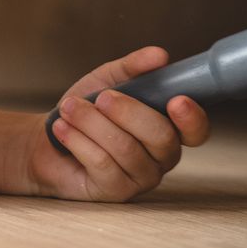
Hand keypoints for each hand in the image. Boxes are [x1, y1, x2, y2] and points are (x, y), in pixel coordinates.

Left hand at [14, 46, 210, 201]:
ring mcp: (141, 178)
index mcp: (168, 128)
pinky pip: (103, 164)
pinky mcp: (116, 192)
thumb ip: (133, 68)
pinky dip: (78, 140)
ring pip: (126, 149)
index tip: (176, 100)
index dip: (192, 118)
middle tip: (101, 97)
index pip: (196, 131)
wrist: (50, 137)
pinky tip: (63, 128)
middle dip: (128, 112)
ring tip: (69, 108)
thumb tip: (159, 55)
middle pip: (161, 137)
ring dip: (92, 122)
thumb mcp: (107, 80)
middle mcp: (161, 157)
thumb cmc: (87, 109)